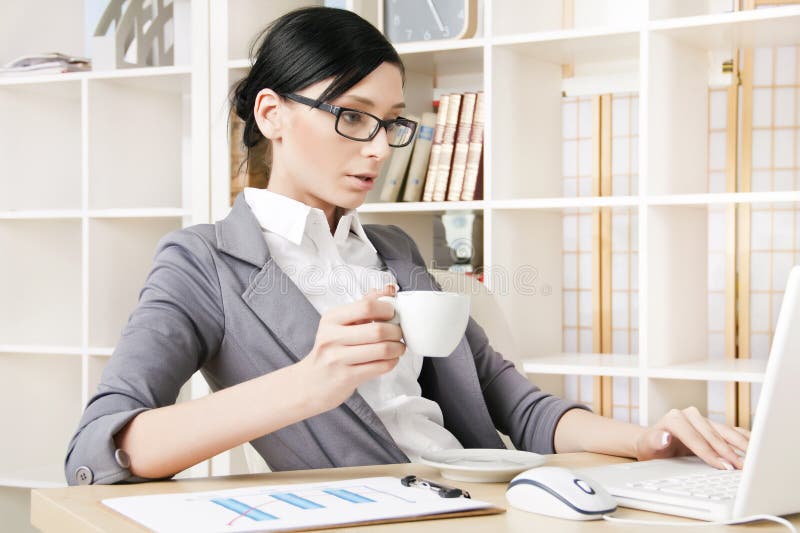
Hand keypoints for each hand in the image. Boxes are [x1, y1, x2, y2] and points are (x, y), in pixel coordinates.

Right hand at [298, 285, 404, 411]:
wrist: (311, 383)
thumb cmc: (331, 349)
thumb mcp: (340, 324)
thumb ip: (364, 305)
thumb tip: (389, 289)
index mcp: (332, 318)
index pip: (367, 306)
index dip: (387, 309)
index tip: (392, 315)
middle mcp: (332, 337)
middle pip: (377, 330)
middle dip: (396, 332)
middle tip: (399, 334)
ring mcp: (338, 358)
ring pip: (382, 350)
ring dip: (397, 348)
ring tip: (398, 347)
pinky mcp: (347, 377)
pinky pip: (380, 367)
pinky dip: (392, 362)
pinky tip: (390, 359)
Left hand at [634, 406, 750, 469]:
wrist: (652, 443)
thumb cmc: (649, 447)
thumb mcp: (646, 446)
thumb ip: (654, 441)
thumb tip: (664, 437)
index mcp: (675, 418)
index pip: (696, 438)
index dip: (711, 454)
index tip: (723, 467)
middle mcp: (690, 414)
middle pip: (714, 435)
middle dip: (729, 452)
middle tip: (743, 468)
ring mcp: (703, 419)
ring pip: (726, 432)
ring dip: (741, 446)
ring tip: (755, 460)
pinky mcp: (712, 425)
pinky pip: (731, 431)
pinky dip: (744, 439)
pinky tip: (756, 448)